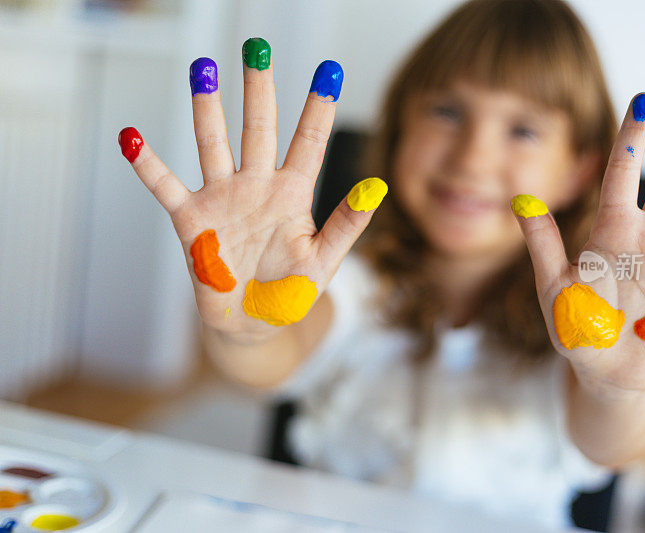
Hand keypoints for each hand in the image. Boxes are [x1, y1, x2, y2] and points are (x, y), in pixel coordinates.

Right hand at [120, 41, 384, 337]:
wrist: (252, 326)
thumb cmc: (291, 294)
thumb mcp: (323, 262)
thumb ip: (346, 225)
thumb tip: (377, 187)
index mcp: (294, 195)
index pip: (309, 143)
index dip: (319, 108)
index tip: (330, 69)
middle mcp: (258, 187)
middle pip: (259, 129)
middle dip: (259, 90)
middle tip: (257, 48)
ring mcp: (223, 200)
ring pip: (213, 144)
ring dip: (207, 109)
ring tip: (204, 69)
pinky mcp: (192, 221)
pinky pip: (166, 187)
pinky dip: (149, 164)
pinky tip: (131, 136)